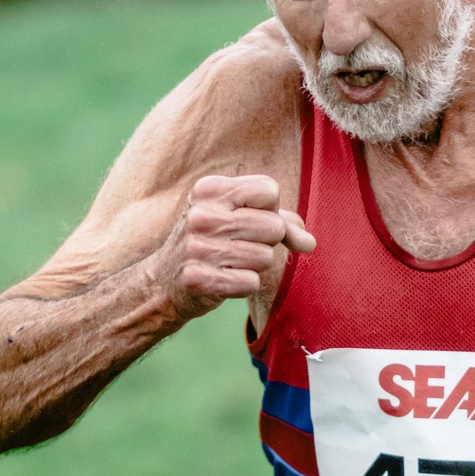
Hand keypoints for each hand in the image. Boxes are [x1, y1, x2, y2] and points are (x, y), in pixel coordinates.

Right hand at [164, 174, 314, 320]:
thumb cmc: (211, 244)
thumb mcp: (238, 219)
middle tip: (238, 247)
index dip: (270, 210)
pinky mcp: (199, 279)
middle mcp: (202, 215)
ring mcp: (198, 247)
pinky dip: (243, 286)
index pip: (269, 190)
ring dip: (255, 266)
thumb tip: (310, 242)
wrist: (164, 282)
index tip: (248, 220)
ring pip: (266, 257)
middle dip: (266, 242)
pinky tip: (222, 280)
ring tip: (229, 263)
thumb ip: (281, 222)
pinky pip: (251, 283)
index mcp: (210, 189)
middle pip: (273, 226)